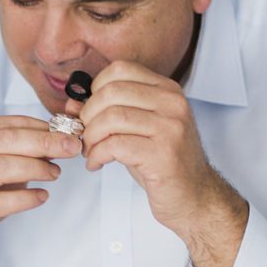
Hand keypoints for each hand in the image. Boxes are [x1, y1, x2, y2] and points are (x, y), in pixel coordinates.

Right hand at [0, 115, 80, 266]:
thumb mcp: (1, 167)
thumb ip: (24, 151)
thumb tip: (61, 139)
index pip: (7, 124)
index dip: (40, 126)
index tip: (67, 132)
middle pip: (6, 140)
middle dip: (44, 142)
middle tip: (70, 148)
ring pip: (1, 166)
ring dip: (35, 167)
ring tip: (55, 173)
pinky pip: (0, 201)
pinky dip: (26, 197)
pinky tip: (41, 196)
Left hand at [67, 61, 248, 266]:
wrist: (195, 197)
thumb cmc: (163, 163)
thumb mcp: (137, 131)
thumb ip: (108, 113)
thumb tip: (71, 104)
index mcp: (168, 90)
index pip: (121, 69)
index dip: (96, 89)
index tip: (91, 111)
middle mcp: (173, 104)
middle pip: (111, 92)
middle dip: (88, 115)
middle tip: (86, 136)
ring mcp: (170, 128)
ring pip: (111, 118)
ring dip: (90, 137)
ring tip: (90, 151)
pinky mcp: (163, 155)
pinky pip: (115, 145)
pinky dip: (97, 155)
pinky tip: (97, 164)